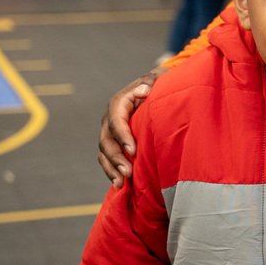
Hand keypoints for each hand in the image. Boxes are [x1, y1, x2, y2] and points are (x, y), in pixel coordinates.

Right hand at [97, 68, 166, 187]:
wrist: (159, 92)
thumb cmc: (161, 84)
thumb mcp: (159, 79)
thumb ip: (151, 82)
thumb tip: (145, 90)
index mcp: (120, 102)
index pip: (116, 120)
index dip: (123, 136)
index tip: (134, 150)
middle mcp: (111, 119)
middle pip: (107, 140)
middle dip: (117, 157)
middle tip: (128, 172)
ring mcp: (110, 133)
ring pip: (104, 153)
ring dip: (112, 168)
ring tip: (122, 182)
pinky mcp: (114, 145)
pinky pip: (108, 160)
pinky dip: (112, 172)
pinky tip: (120, 186)